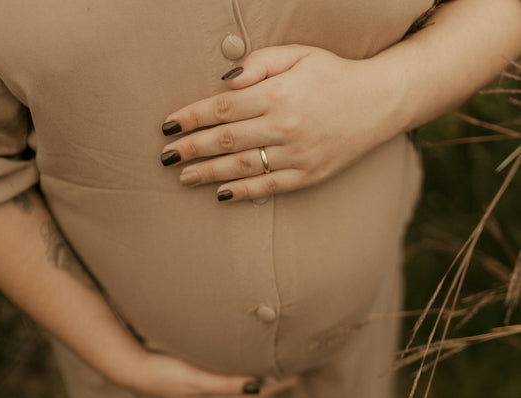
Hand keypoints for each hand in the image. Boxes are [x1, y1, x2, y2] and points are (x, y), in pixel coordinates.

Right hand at [123, 349, 297, 397]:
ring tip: (271, 363)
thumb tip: (258, 387)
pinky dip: (238, 366)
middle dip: (269, 381)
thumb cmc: (163, 374)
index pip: (254, 393)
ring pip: (237, 380)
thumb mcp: (197, 380)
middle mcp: (211, 393)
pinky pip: (224, 372)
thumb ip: (226, 383)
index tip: (297, 376)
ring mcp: (201, 384)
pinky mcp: (192, 373)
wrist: (131, 366)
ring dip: (254, 373)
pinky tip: (238, 356)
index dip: (275, 386)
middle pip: (248, 388)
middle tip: (291, 368)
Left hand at [161, 45, 400, 201]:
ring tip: (184, 177)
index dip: (192, 117)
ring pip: (242, 167)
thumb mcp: (298, 55)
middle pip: (226, 140)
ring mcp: (297, 155)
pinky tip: (219, 193)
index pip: (223, 108)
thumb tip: (224, 82)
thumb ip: (258, 65)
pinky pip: (268, 187)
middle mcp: (285, 126)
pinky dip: (242, 192)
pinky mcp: (308, 175)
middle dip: (191, 148)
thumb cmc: (333, 74)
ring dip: (208, 173)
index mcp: (279, 93)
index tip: (168, 125)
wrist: (379, 102)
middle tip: (166, 156)